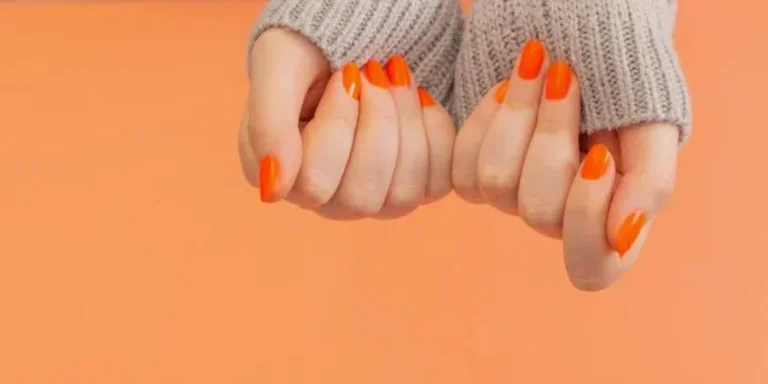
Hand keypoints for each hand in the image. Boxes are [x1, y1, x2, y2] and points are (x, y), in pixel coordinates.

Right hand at [239, 29, 454, 219]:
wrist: (358, 34)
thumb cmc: (309, 49)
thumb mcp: (279, 67)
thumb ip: (267, 124)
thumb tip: (273, 190)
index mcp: (282, 177)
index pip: (316, 183)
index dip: (338, 123)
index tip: (346, 74)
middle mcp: (326, 199)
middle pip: (361, 198)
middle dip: (378, 123)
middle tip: (375, 70)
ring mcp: (372, 198)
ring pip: (403, 196)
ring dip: (407, 123)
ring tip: (397, 76)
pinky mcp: (413, 186)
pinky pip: (436, 184)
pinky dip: (435, 132)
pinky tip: (420, 97)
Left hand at [452, 40, 678, 290]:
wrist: (577, 33)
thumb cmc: (624, 79)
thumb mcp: (654, 123)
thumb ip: (649, 182)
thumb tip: (623, 238)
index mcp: (610, 217)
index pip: (591, 268)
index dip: (587, 220)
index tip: (599, 156)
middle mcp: (561, 214)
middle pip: (539, 213)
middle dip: (554, 135)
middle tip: (568, 76)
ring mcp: (516, 194)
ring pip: (496, 183)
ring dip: (520, 114)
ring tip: (542, 64)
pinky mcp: (477, 170)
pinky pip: (462, 165)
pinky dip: (487, 115)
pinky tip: (510, 82)